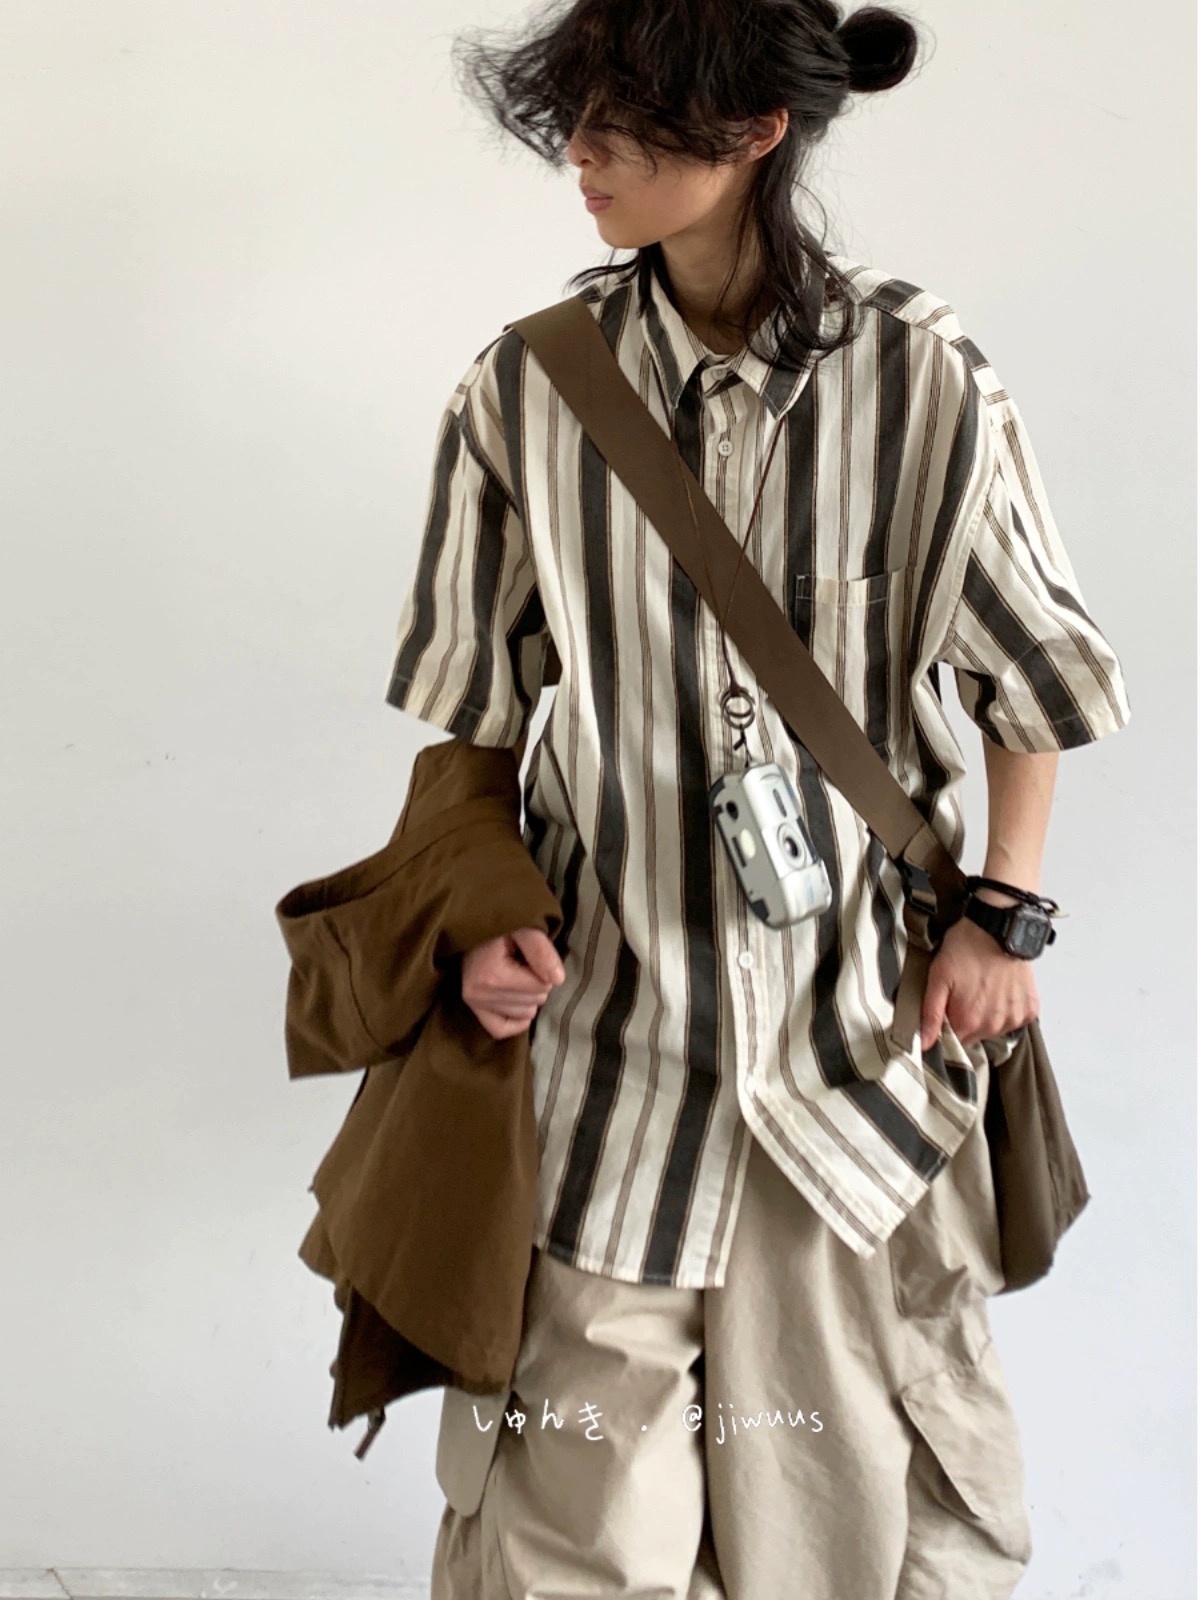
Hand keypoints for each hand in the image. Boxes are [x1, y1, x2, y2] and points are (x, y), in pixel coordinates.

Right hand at [461, 926, 565, 1040]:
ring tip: (517, 976)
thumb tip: (558, 980)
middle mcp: (480, 994)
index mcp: (492, 974)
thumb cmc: (502, 927)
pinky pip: (502, 1030)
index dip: (544, 969)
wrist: (472, 927)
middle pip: (535, 1001)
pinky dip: (516, 1020)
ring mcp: (474, 1004)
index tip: (530, 955)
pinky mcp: (474, 1011)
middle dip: (536, 984)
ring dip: (528, 998)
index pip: (541, 985)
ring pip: (525, 1015)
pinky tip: (519, 1003)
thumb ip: (541, 951)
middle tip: (523, 964)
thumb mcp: (525, 929)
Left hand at [919, 912, 1039, 1051]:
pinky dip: (1007, 1007)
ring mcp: (1014, 1018)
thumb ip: (930, 1014)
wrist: (997, 929)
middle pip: (973, 1035)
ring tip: (983, 987)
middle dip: (966, 1017)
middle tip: (964, 991)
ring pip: (993, 1028)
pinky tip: (1000, 989)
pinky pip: (1014, 1019)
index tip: (948, 1006)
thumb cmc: (966, 948)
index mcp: (968, 1022)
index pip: (953, 1040)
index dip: (947, 1023)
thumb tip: (923, 1043)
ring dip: (987, 1013)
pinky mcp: (1030, 1009)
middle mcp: (994, 1025)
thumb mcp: (938, 978)